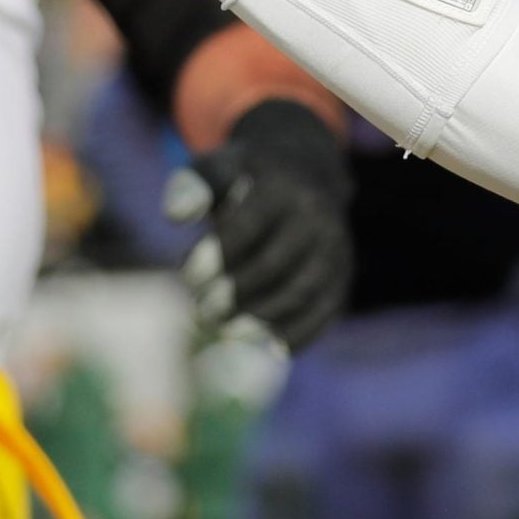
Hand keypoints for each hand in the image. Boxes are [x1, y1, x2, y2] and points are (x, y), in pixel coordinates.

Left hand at [163, 100, 354, 351]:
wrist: (306, 172)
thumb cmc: (247, 177)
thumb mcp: (219, 166)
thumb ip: (192, 185)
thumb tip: (175, 215)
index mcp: (281, 185)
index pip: (247, 226)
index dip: (218, 256)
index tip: (188, 278)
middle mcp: (316, 214)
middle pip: (275, 264)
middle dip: (235, 295)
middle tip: (201, 314)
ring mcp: (335, 246)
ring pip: (302, 292)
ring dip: (261, 321)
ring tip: (225, 335)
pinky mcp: (343, 273)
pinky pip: (324, 311)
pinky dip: (298, 335)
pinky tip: (267, 351)